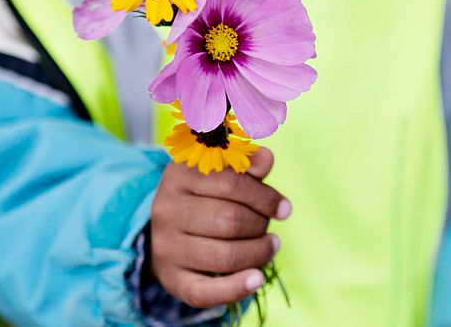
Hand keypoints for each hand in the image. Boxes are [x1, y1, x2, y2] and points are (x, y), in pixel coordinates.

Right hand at [149, 147, 291, 307]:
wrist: (171, 232)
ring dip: (258, 253)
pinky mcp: (172, 278)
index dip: (265, 197)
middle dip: (260, 225)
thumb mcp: (222, 172)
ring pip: (224, 255)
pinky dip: (236, 288)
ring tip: (269, 246)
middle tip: (266, 227)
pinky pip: (205, 291)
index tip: (284, 209)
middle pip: (229, 220)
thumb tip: (265, 159)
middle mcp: (166, 209)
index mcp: (179, 174)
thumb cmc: (207, 196)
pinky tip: (257, 279)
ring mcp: (166, 246)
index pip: (231, 183)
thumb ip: (246, 164)